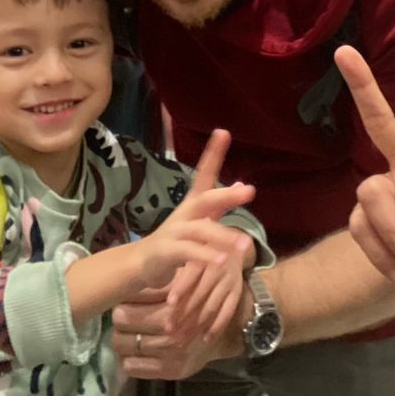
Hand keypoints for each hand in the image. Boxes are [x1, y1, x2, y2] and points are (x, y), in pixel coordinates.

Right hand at [165, 130, 253, 341]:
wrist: (145, 263)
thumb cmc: (179, 238)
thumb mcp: (201, 218)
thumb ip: (221, 202)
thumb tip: (243, 182)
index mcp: (194, 202)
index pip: (205, 172)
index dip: (213, 153)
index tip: (223, 131)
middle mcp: (185, 212)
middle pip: (206, 198)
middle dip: (227, 194)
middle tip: (249, 191)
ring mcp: (175, 231)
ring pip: (201, 229)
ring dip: (224, 237)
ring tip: (245, 245)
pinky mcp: (168, 252)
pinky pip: (189, 253)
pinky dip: (205, 256)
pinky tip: (222, 262)